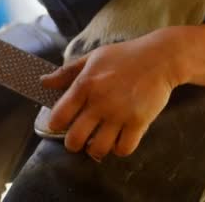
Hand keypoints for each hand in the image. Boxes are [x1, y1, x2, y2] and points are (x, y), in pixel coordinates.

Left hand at [40, 28, 185, 161]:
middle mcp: (99, 102)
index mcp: (84, 85)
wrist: (161, 58)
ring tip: (99, 141)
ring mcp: (120, 114)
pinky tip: (119, 140)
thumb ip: (66, 72)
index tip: (61, 124)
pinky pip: (123, 149)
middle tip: (80, 138)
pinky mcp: (139, 122)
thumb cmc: (125, 56)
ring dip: (95, 149)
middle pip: (74, 139)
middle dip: (73, 143)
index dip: (56, 124)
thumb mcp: (93, 57)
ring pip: (98, 149)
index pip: (58, 117)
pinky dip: (119, 149)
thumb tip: (43, 83)